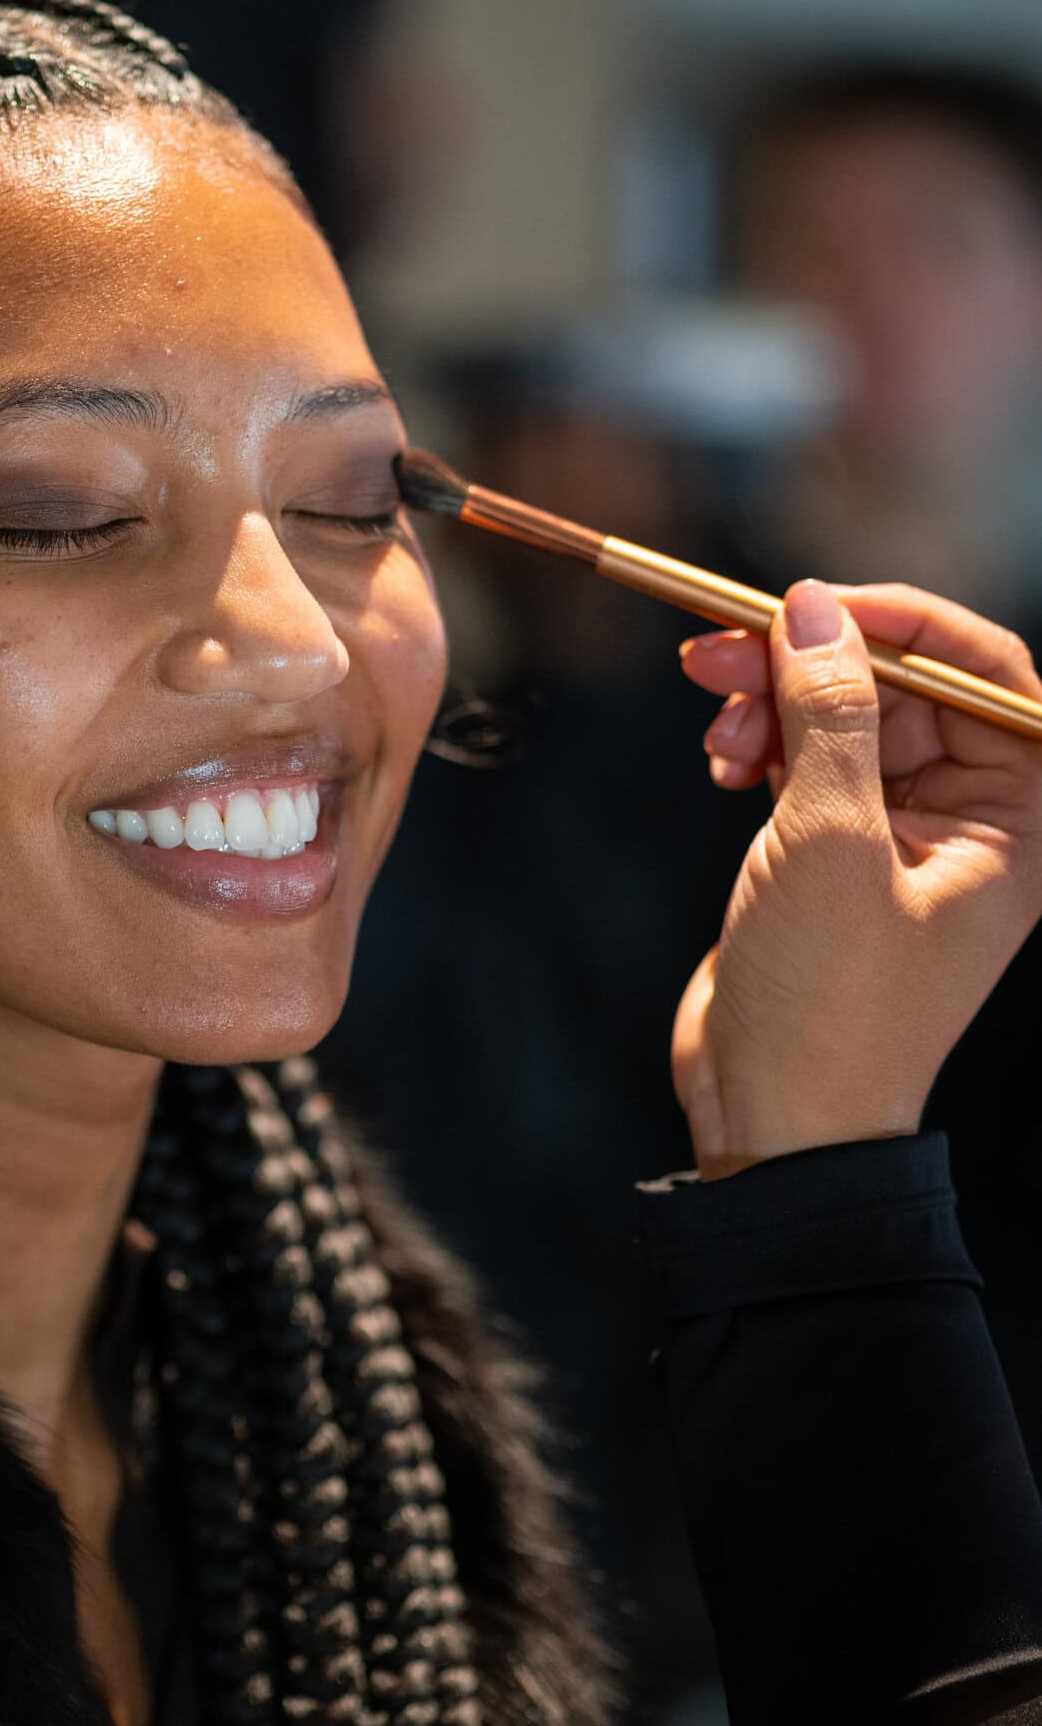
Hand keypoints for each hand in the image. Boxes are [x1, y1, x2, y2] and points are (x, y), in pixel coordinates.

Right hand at [674, 579, 1041, 1178]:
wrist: (777, 1122)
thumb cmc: (829, 1000)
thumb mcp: (831, 840)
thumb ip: (830, 713)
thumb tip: (812, 608)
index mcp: (1020, 820)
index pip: (985, 674)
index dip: (902, 621)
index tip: (812, 603)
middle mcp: (973, 821)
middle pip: (900, 686)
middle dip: (810, 662)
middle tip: (718, 652)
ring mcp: (898, 838)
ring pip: (841, 718)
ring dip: (772, 706)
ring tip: (714, 731)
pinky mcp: (831, 857)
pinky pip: (804, 763)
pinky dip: (760, 749)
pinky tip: (719, 766)